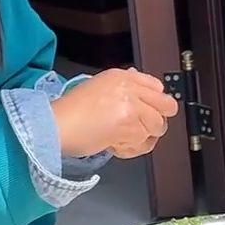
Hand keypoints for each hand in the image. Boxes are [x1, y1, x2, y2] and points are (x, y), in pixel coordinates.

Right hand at [50, 69, 179, 158]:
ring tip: (122, 137)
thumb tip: (144, 94)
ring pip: (157, 127)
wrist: (57, 125)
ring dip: (142, 137)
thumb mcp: (98, 88)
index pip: (157, 86)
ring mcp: (132, 107)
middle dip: (157, 119)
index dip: (155, 102)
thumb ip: (124, 90)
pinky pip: (144, 143)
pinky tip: (116, 144)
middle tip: (143, 127)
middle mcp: (130, 88)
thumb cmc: (71, 111)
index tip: (149, 111)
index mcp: (122, 76)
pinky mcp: (131, 127)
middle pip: (167, 105)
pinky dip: (132, 149)